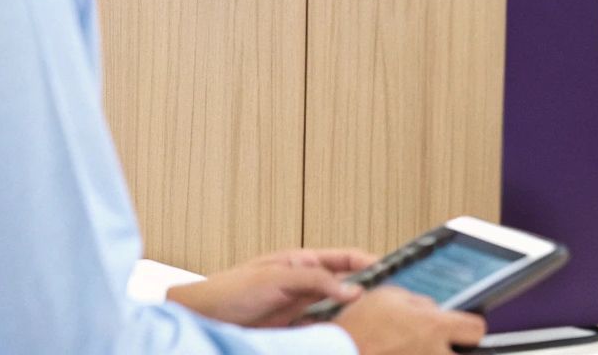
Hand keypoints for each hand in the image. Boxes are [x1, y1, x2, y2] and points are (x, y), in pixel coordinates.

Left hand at [168, 248, 375, 327]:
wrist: (203, 318)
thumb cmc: (230, 289)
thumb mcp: (276, 277)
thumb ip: (314, 280)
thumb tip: (353, 288)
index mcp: (302, 261)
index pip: (345, 258)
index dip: (370, 262)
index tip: (394, 270)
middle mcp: (304, 284)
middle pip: (346, 286)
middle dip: (368, 292)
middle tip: (392, 302)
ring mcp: (299, 308)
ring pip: (337, 311)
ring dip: (353, 317)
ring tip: (375, 323)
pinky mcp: (293, 331)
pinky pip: (322, 331)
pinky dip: (336, 335)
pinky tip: (347, 339)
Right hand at [335, 287, 486, 354]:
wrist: (336, 354)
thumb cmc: (356, 328)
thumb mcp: (386, 296)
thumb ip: (417, 302)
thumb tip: (431, 309)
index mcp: (433, 327)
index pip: (476, 330)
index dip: (471, 327)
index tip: (464, 328)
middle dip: (455, 352)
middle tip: (441, 345)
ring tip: (411, 350)